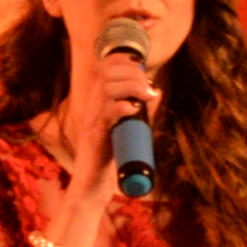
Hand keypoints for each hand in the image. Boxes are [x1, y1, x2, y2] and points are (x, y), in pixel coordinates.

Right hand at [60, 51, 157, 207]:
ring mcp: (91, 122)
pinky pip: (107, 114)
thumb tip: (156, 91)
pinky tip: (134, 110)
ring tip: (145, 95)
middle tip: (147, 86)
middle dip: (131, 72)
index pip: (103, 68)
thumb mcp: (125, 128)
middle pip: (106, 74)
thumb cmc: (109, 159)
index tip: (140, 65)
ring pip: (106, 89)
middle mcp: (91, 109)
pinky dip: (123, 107)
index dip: (121, 60)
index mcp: (95, 104)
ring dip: (130, 87)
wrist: (91, 187)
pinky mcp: (96, 138)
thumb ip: (139, 110)